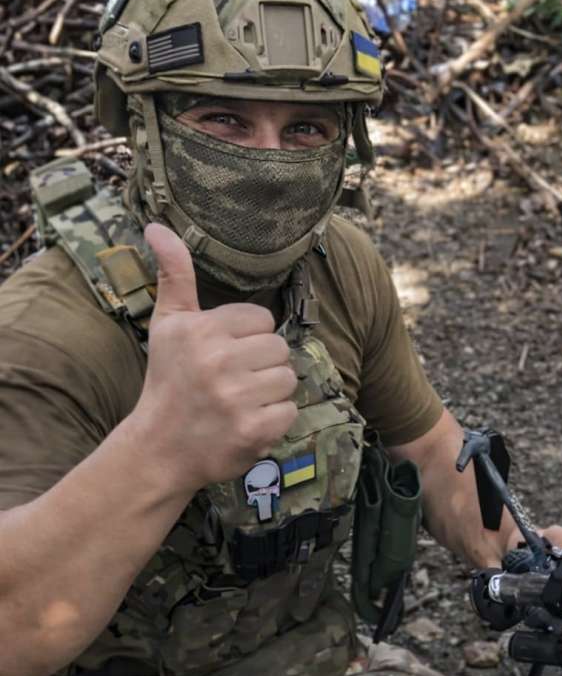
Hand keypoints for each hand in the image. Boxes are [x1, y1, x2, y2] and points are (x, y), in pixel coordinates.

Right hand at [132, 224, 297, 491]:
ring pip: (288, 380)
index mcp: (202, 331)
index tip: (224, 356)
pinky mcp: (253, 430)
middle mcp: (219, 362)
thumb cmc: (168, 382)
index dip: (248, 339)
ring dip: (271, 393)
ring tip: (240, 402)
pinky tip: (247, 422)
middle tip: (233, 382)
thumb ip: (174, 275)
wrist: (158, 449)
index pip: (262, 319)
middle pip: (279, 349)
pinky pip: (290, 411)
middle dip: (262, 366)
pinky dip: (274, 420)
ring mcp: (237, 398)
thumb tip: (158, 226)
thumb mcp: (167, 324)